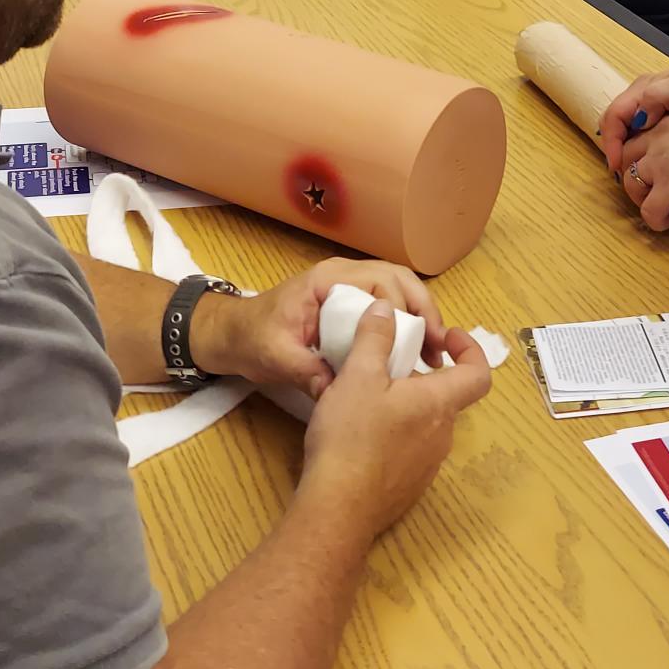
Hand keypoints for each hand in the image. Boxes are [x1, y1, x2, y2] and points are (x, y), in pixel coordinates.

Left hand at [194, 258, 446, 398]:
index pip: (381, 281)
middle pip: (398, 278)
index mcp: (328, 280)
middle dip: (423, 309)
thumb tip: (345, 394)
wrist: (231, 334)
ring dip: (419, 315)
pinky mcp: (349, 303)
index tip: (420, 341)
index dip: (406, 309)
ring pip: (397, 289)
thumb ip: (308, 371)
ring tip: (432, 352)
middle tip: (436, 347)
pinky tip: (412, 352)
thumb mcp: (277, 358)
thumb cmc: (251, 338)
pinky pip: (386, 305)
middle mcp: (343, 275)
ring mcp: (347, 287)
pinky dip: (405, 323)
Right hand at [298, 303, 491, 538]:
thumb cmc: (352, 437)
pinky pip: (409, 450)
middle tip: (385, 365)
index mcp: (438, 404)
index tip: (446, 338)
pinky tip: (359, 437)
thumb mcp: (357, 376)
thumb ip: (374, 338)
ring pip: (424, 424)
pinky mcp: (409, 487)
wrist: (338, 509)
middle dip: (420, 377)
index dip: (470, 350)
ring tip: (365, 398)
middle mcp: (442, 435)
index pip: (479, 374)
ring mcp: (427, 465)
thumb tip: (386, 308)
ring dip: (405, 406)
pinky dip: (394, 434)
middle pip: (444, 397)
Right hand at [597, 64, 668, 170]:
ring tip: (629, 169)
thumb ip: (658, 96)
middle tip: (621, 172)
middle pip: (615, 121)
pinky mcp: (662, 113)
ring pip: (625, 126)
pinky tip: (644, 158)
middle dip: (612, 146)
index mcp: (645, 87)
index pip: (614, 115)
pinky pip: (639, 129)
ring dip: (622, 146)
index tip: (617, 164)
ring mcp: (652, 103)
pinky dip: (635, 144)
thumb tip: (638, 119)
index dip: (611, 141)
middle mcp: (643, 94)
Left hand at [614, 110, 668, 230]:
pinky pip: (649, 211)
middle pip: (627, 156)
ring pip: (630, 182)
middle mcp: (656, 140)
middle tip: (650, 185)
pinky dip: (656, 219)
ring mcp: (657, 165)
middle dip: (635, 171)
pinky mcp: (667, 189)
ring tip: (658, 205)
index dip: (643, 151)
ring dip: (640, 196)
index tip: (655, 163)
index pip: (642, 134)